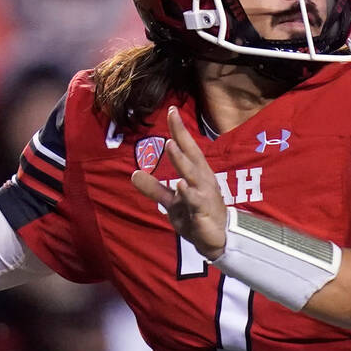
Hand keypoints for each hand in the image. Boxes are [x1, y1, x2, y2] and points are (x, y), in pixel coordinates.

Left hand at [131, 106, 226, 259]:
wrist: (216, 239)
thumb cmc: (196, 215)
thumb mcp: (171, 201)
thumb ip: (154, 188)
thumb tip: (134, 174)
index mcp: (196, 173)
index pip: (187, 147)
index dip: (179, 130)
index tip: (171, 110)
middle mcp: (202, 179)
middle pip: (191, 154)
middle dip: (181, 136)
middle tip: (172, 116)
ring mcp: (204, 195)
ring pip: (191, 175)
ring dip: (181, 160)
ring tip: (171, 145)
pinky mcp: (203, 212)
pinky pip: (195, 201)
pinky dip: (188, 192)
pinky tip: (180, 184)